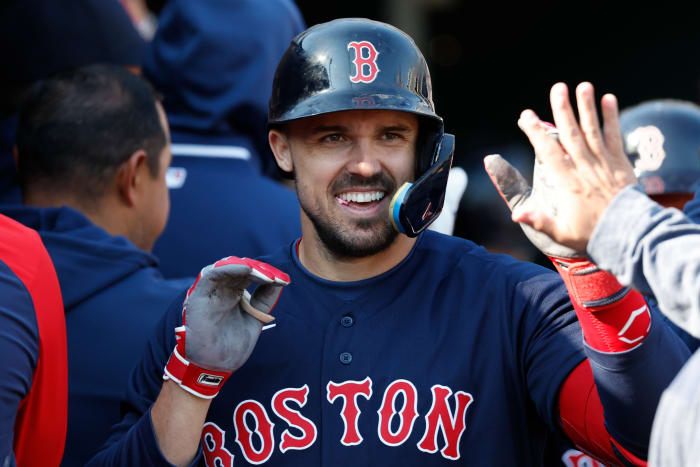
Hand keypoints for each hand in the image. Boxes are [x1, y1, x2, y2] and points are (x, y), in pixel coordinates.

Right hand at [164, 256, 289, 397]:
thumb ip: (264, 300)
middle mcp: (222, 290)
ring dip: (248, 267)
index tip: (284, 280)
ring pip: (227, 267)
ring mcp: (211, 293)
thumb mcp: (255, 318)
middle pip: (240, 269)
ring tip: (266, 275)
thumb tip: (280, 281)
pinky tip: (247, 270)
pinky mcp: (199, 296)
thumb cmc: (232, 346)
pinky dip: (230, 269)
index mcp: (233, 294)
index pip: (249, 275)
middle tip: (276, 277)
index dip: (266, 274)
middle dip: (260, 269)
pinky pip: (212, 275)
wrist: (215, 367)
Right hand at [484, 82, 637, 252]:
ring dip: (587, 107)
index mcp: (568, 182)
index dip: (536, 132)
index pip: (549, 152)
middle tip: (557, 88)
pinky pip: (615, 137)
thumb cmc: (591, 235)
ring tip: (582, 86)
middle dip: (563, 110)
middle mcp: (585, 168)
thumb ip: (538, 220)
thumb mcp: (560, 232)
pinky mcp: (621, 164)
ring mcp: (604, 164)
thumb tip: (515, 213)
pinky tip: (608, 99)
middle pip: (572, 134)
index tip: (527, 117)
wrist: (628, 235)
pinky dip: (612, 118)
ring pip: (593, 130)